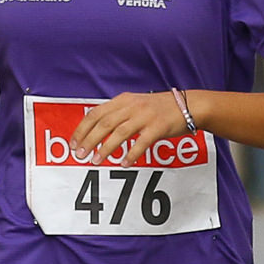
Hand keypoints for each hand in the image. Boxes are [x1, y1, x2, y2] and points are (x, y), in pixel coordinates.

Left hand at [69, 90, 198, 168]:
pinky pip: (142, 142)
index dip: (82, 129)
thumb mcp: (135, 104)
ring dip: (106, 148)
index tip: (74, 143)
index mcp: (123, 100)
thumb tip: (96, 130)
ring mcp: (145, 116)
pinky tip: (124, 163)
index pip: (96, 113)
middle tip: (80, 155)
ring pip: (120, 133)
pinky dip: (131, 154)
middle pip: (104, 123)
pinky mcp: (158, 127)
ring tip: (96, 161)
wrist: (189, 105)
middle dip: (89, 140)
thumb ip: (118, 114)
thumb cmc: (160, 108)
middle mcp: (132, 106)